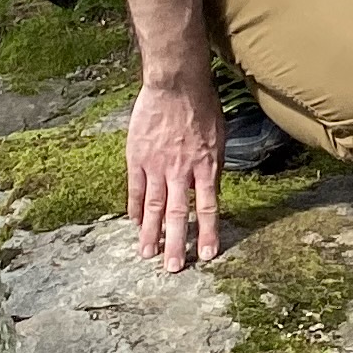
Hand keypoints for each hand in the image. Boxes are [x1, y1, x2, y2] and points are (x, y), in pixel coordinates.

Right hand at [124, 80, 223, 270]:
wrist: (176, 83)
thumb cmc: (203, 105)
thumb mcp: (219, 136)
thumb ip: (213, 165)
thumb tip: (209, 189)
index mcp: (206, 165)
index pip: (208, 207)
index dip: (207, 232)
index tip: (207, 255)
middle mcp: (181, 170)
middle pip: (177, 214)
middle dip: (176, 243)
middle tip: (173, 269)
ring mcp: (157, 165)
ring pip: (153, 206)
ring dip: (150, 233)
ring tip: (147, 255)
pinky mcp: (138, 157)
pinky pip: (135, 188)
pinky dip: (133, 208)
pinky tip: (132, 223)